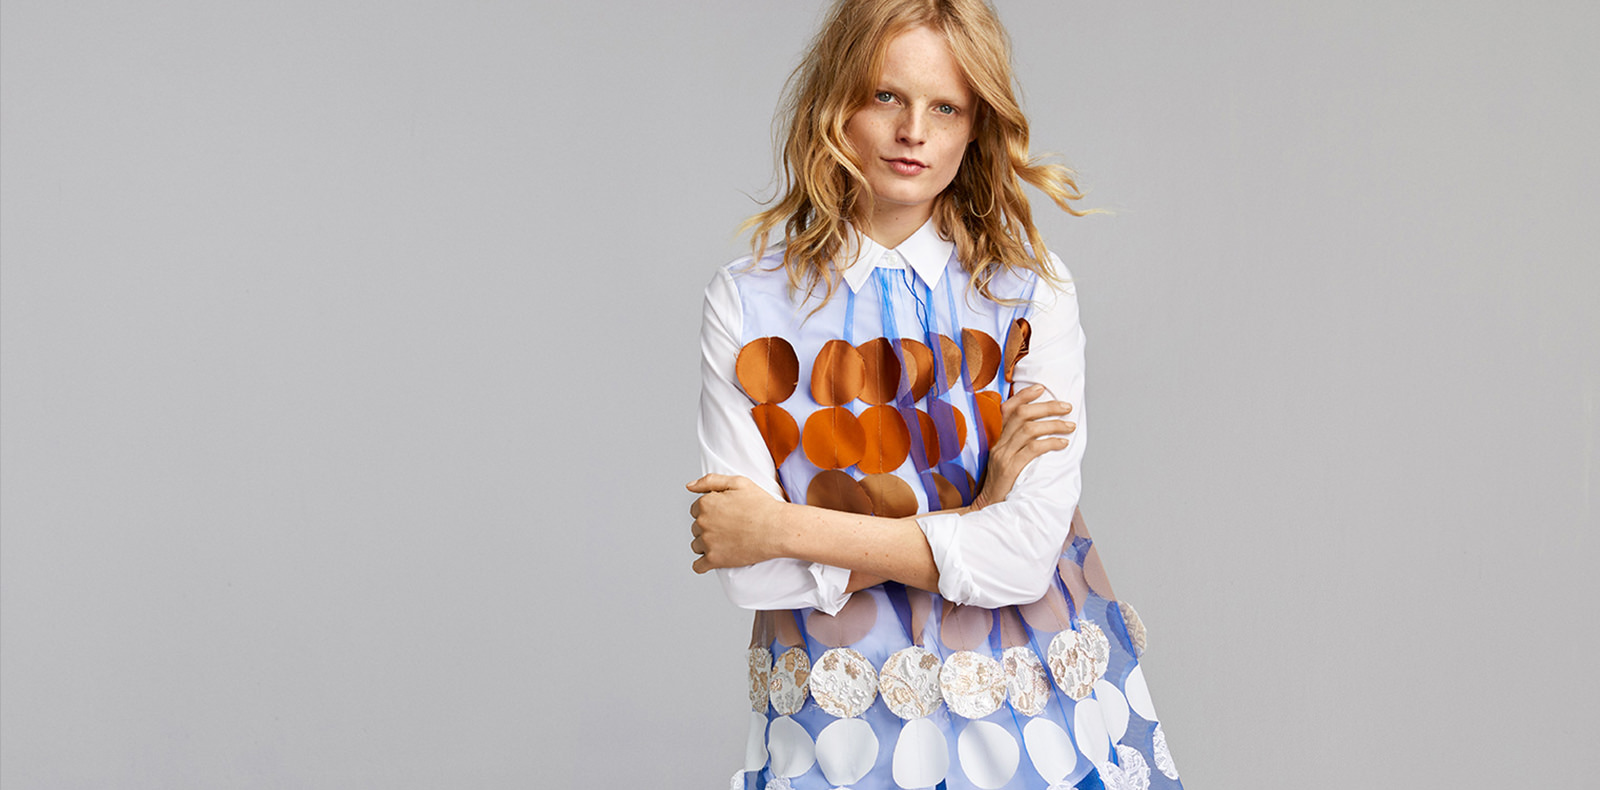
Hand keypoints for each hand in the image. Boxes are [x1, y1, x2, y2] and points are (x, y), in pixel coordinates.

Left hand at [686, 474, 786, 573]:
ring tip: (726, 542)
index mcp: (706, 503)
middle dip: (708, 528)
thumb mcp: (738, 482)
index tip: (724, 515)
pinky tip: (714, 559)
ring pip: (696, 546)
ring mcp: (708, 542)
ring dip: (706, 545)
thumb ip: (710, 481)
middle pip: (696, 528)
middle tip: (728, 528)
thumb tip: (689, 486)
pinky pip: (698, 566)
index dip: (710, 511)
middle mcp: (703, 523)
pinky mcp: (715, 560)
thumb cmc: (762, 505)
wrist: (778, 529)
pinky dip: (703, 565)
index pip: (695, 510)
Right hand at [971, 384, 1074, 509]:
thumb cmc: (1003, 485)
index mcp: (996, 439)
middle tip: (1067, 407)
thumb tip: (1043, 431)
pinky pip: (1032, 449)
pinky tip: (1063, 443)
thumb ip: (1018, 445)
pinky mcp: (1010, 469)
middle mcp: (998, 444)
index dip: (1024, 396)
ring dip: (1053, 424)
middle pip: (1022, 414)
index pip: (1007, 409)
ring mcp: (1003, 456)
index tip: (1042, 388)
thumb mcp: (1005, 460)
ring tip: (1070, 426)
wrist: (988, 508)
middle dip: (1047, 407)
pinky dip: (1050, 443)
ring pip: (1029, 429)